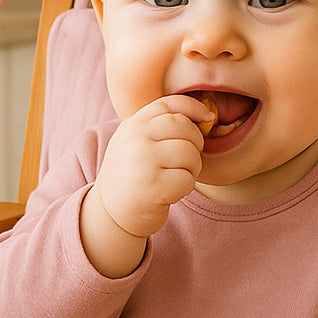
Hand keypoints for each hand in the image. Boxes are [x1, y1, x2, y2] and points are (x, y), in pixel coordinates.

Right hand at [96, 94, 213, 238]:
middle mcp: (136, 138)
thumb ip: (159, 125)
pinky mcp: (153, 186)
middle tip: (185, 161)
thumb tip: (206, 115)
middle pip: (185, 128)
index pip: (170, 104)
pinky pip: (187, 179)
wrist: (110, 213)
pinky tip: (170, 192)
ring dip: (191, 169)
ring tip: (175, 177)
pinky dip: (185, 188)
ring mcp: (143, 161)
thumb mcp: (135, 142)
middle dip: (195, 144)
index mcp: (133, 124)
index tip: (208, 117)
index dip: (194, 108)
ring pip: (190, 154)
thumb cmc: (132, 176)